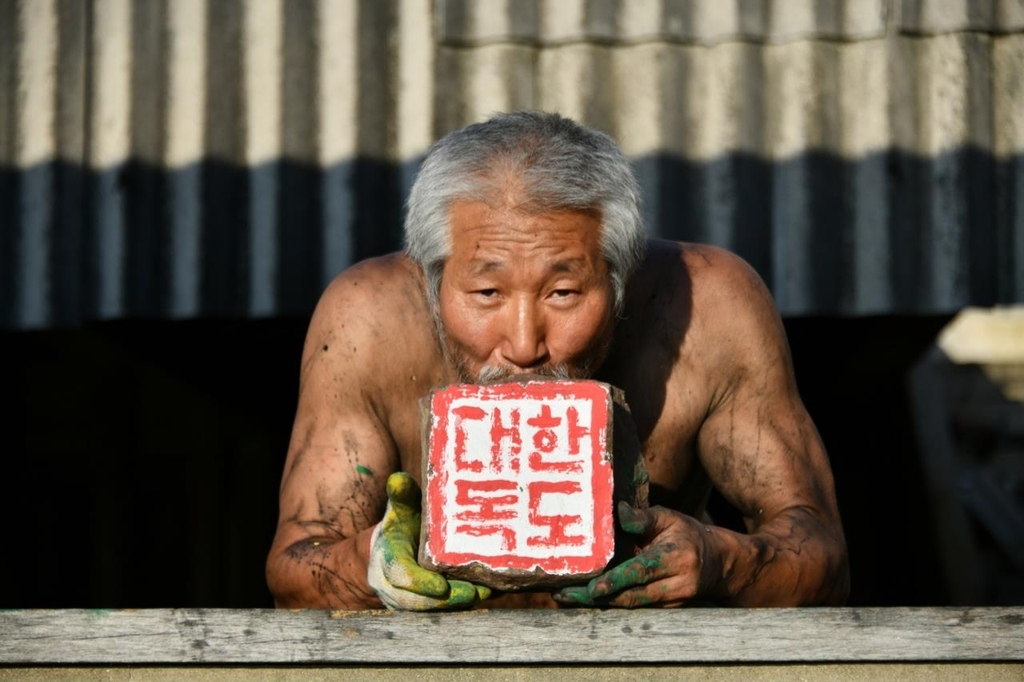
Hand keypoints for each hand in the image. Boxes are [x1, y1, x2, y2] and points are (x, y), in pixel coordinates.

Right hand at [366, 472, 490, 609]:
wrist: (390, 550)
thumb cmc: (402, 526)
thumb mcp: (400, 510)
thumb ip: (402, 496)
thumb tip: (399, 479)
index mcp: (387, 559)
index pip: (399, 575)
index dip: (419, 583)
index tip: (440, 586)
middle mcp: (392, 585)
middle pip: (416, 601)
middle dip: (446, 601)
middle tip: (475, 593)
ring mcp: (406, 601)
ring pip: (430, 611)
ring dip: (457, 606)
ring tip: (485, 594)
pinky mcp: (422, 608)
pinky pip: (439, 613)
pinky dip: (460, 606)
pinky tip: (485, 595)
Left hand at [553, 501, 719, 607]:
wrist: (717, 563)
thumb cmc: (686, 534)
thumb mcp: (669, 517)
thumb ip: (643, 517)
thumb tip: (619, 513)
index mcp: (675, 557)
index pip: (642, 571)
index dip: (617, 580)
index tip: (593, 588)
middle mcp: (677, 584)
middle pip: (632, 596)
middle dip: (595, 598)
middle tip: (563, 594)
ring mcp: (673, 601)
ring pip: (631, 606)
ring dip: (598, 604)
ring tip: (566, 597)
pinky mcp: (667, 610)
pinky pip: (635, 609)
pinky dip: (610, 605)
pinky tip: (585, 599)